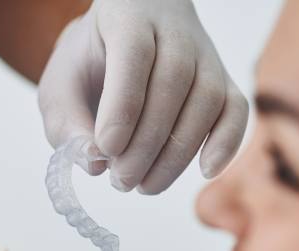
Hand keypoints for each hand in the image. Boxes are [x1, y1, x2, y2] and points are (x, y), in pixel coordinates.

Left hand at [39, 0, 248, 193]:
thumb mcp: (61, 85)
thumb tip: (94, 162)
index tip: (107, 149)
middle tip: (121, 181)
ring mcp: (206, 56)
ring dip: (176, 155)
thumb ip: (66, 122)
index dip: (122, 107)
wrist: (129, 38)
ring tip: (145, 186)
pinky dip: (226, 143)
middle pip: (172, 83)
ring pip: (206, 102)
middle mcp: (175, 31)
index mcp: (127, 15)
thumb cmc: (92, 64)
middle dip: (145, 144)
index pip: (134, 53)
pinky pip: (237, 112)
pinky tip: (204, 171)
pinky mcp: (224, 83)